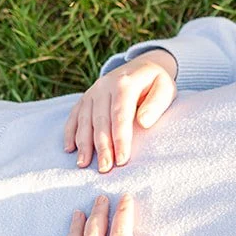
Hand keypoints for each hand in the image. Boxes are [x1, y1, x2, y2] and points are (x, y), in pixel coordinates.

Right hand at [62, 49, 178, 172]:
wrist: (142, 66)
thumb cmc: (156, 83)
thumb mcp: (165, 88)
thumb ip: (156, 104)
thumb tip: (143, 123)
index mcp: (125, 84)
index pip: (121, 116)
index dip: (120, 139)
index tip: (122, 160)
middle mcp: (104, 86)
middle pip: (100, 121)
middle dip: (102, 147)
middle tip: (104, 169)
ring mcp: (92, 91)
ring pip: (84, 120)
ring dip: (83, 143)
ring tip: (84, 164)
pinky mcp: (86, 97)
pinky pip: (74, 115)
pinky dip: (70, 132)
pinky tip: (70, 149)